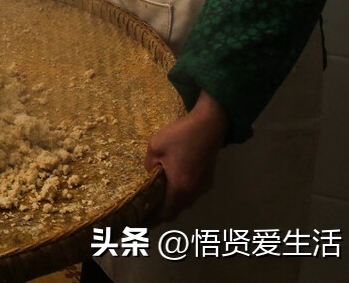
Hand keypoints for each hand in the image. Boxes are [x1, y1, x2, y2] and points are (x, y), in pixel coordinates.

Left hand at [144, 91, 228, 223]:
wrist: (210, 124)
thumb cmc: (181, 135)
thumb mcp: (155, 147)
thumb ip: (149, 166)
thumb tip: (150, 176)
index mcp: (180, 187)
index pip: (165, 213)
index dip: (151, 220)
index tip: (138, 223)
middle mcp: (194, 192)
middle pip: (175, 211)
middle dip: (158, 214)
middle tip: (142, 211)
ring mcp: (203, 187)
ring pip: (183, 203)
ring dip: (169, 204)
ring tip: (152, 199)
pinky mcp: (207, 180)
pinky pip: (190, 194)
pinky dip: (178, 196)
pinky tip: (167, 187)